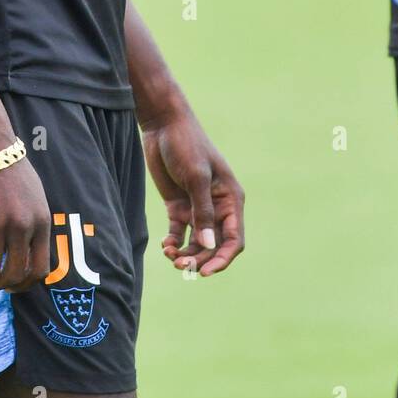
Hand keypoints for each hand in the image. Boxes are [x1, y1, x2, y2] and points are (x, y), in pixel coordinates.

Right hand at [0, 155, 50, 293]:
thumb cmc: (10, 168)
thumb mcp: (35, 195)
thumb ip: (35, 223)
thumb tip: (30, 253)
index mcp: (41, 221)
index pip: (40, 270)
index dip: (24, 284)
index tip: (12, 283)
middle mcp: (23, 226)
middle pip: (14, 275)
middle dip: (0, 285)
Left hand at [142, 108, 244, 277]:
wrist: (163, 125)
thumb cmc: (186, 145)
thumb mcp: (196, 177)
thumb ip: (202, 212)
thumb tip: (209, 245)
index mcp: (230, 199)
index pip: (234, 239)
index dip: (222, 259)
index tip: (205, 272)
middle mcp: (216, 207)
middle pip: (214, 246)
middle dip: (200, 259)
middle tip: (180, 265)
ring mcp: (197, 207)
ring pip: (197, 243)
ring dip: (186, 254)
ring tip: (170, 256)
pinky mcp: (178, 206)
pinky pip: (179, 234)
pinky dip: (174, 244)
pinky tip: (165, 246)